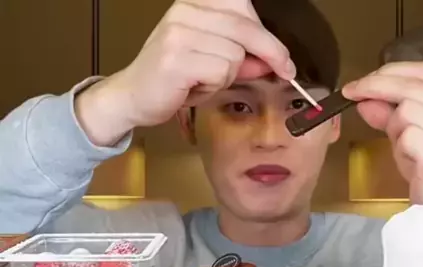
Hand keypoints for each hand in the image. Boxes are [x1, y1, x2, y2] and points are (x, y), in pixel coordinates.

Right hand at [76, 0, 294, 145]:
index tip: (284, 59)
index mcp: (193, 4)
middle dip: (272, 53)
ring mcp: (180, 33)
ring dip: (226, 76)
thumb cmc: (172, 80)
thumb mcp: (210, 63)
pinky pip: (221, 71)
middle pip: (246, 28)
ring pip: (235, 54)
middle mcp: (186, 12)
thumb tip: (271, 61)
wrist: (132, 97)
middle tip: (286, 72)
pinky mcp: (177, 58)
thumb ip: (240, 58)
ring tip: (202, 82)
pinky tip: (194, 89)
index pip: (242, 8)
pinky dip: (214, 86)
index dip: (267, 34)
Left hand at [342, 62, 422, 205]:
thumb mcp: (416, 137)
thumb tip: (364, 99)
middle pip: (414, 88)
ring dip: (394, 128)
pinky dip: (400, 149)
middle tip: (352, 94)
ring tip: (404, 149)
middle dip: (376, 87)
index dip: (391, 71)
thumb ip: (392, 117)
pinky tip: (411, 163)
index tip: (361, 80)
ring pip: (408, 112)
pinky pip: (409, 138)